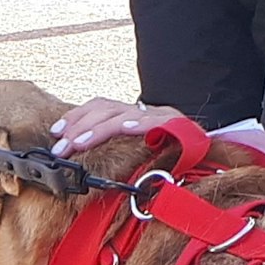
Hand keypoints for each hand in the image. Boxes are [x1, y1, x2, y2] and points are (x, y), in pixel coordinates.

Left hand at [50, 97, 185, 155]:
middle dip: (78, 128)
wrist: (208, 155)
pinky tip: (126, 129)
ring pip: (123, 116)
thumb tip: (78, 155)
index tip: (55, 133)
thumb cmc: (169, 158)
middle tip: (60, 148)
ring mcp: (161, 117)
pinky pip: (156, 123)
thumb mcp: (135, 153)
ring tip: (79, 143)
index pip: (99, 106)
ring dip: (98, 129)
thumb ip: (112, 150)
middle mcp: (144, 111)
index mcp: (132, 115)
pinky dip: (141, 124)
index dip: (75, 117)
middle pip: (106, 110)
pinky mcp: (178, 126)